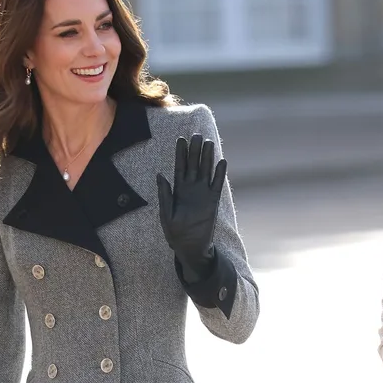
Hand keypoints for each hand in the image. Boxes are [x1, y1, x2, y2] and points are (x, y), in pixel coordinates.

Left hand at [156, 134, 226, 279]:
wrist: (190, 247)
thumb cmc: (175, 233)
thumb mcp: (166, 214)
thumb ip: (165, 195)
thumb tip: (161, 175)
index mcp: (177, 190)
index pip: (179, 167)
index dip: (180, 153)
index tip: (181, 139)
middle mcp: (191, 188)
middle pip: (194, 165)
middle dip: (194, 150)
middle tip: (197, 135)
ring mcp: (203, 194)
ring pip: (206, 171)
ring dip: (207, 157)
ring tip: (209, 142)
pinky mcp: (213, 201)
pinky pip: (217, 184)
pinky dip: (220, 174)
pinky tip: (222, 161)